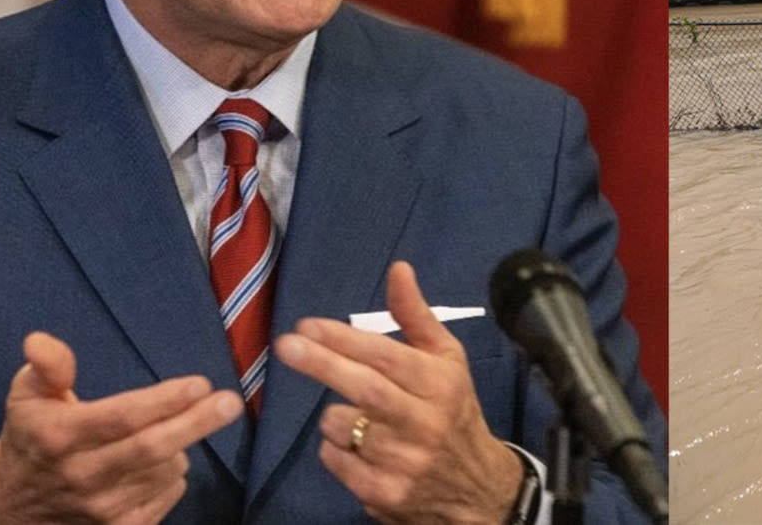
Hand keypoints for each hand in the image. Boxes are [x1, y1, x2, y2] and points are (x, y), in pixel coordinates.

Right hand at [0, 332, 243, 523]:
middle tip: (230, 402)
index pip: (120, 418)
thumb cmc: (31, 437)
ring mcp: (101, 508)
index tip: (200, 383)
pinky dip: (174, 474)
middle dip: (196, 423)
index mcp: (59, 437)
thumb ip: (46, 367)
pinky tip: (160, 460)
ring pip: (166, 469)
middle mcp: (81, 475)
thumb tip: (39, 340)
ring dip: (180, 445)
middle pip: (151, 449)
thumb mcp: (27, 396)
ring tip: (170, 429)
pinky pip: (168, 494)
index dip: (164, 402)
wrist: (11, 507)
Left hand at [274, 261, 521, 523]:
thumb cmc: (453, 408)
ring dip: (331, 414)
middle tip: (286, 346)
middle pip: (363, 388)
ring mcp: (405, 461)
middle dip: (320, 364)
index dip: (343, 339)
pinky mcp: (384, 493)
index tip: (307, 325)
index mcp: (440, 383)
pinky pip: (336, 460)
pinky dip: (334, 448)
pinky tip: (356, 444)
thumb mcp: (446, 359)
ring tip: (351, 411)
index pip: (386, 356)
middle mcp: (424, 421)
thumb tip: (397, 268)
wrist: (475, 485)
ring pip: (342, 426)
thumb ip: (416, 315)